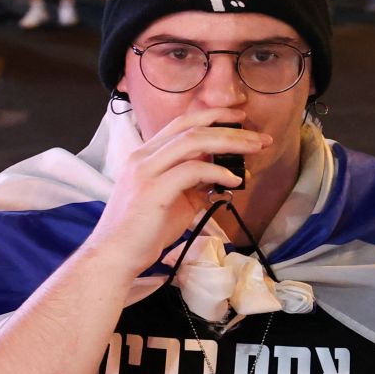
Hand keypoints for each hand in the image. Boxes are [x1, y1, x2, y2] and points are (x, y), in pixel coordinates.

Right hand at [84, 108, 271, 275]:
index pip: (183, 124)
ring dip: (230, 143)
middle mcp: (143, 156)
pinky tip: (234, 181)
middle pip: (192, 126)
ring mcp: (146, 171)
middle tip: (258, 135)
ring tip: (255, 149)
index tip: (241, 119)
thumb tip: (225, 177)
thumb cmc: (144, 232)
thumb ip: (196, 184)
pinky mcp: (153, 190)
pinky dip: (217, 172)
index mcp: (146, 154)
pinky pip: (193, 171)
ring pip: (194, 141)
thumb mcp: (175, 201)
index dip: (214, 117)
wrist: (116, 256)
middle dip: (229, 126)